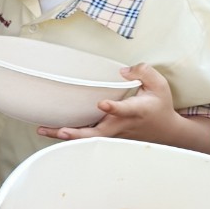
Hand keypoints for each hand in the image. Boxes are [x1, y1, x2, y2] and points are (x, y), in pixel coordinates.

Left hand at [37, 63, 176, 141]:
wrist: (166, 132)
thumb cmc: (160, 106)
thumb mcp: (158, 84)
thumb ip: (142, 71)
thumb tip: (122, 70)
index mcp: (135, 111)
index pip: (123, 110)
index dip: (113, 108)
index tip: (101, 104)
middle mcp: (121, 125)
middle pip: (97, 133)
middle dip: (78, 134)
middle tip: (61, 130)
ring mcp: (112, 134)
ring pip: (87, 139)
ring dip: (65, 135)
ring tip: (43, 129)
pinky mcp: (106, 137)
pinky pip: (85, 138)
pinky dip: (68, 136)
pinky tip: (49, 130)